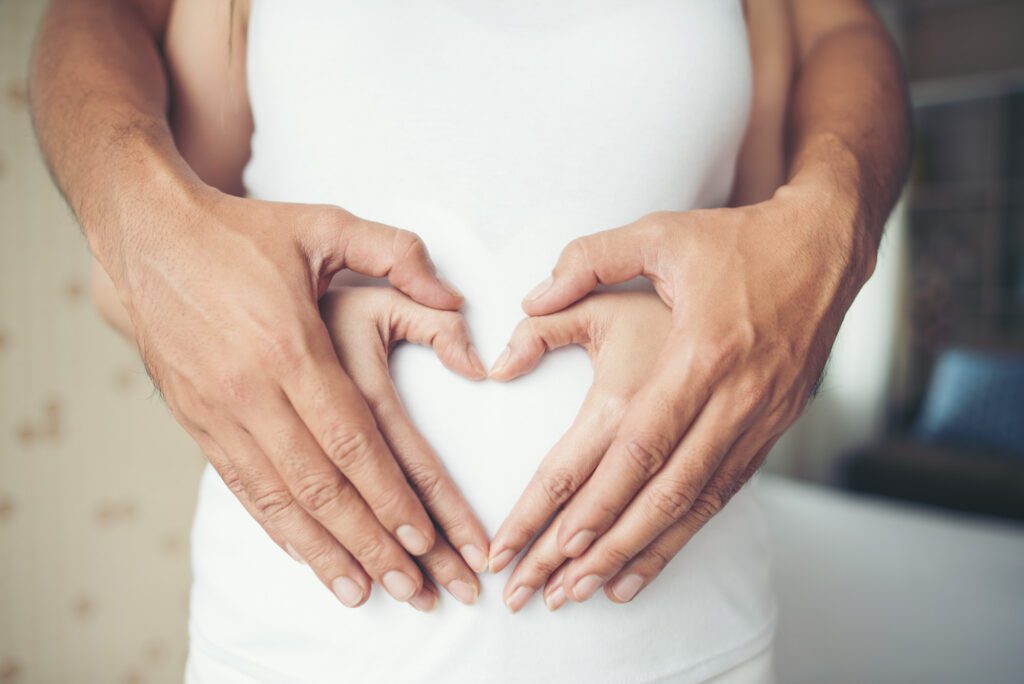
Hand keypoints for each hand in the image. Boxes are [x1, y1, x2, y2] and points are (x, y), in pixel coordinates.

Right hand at [119, 187, 483, 608]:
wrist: (147, 237)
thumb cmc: (245, 235)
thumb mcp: (326, 224)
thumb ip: (398, 254)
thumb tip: (455, 299)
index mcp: (291, 346)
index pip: (352, 441)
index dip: (390, 496)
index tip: (424, 540)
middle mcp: (251, 390)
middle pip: (322, 485)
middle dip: (371, 543)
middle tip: (413, 589)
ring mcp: (217, 411)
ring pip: (279, 500)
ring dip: (325, 553)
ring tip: (366, 594)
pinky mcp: (195, 421)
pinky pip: (242, 488)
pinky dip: (277, 529)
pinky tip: (307, 557)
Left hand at [489, 185, 873, 607]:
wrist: (823, 248)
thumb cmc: (735, 241)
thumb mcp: (659, 234)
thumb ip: (587, 261)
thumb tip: (528, 301)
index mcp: (700, 352)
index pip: (639, 444)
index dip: (598, 498)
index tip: (554, 541)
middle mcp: (734, 398)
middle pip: (663, 491)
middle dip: (605, 547)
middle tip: (555, 590)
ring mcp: (759, 419)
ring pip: (695, 504)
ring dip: (643, 552)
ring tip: (592, 592)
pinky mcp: (772, 428)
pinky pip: (723, 494)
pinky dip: (684, 533)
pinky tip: (650, 561)